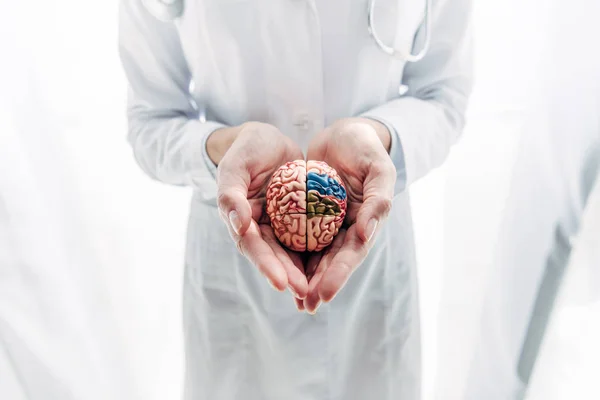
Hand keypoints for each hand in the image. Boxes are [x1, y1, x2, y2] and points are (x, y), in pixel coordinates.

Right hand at [211, 122, 308, 298]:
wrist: (268, 139)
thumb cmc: (247, 149)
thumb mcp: (235, 165)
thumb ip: (231, 194)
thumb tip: (240, 226)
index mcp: (240, 219)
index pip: (252, 246)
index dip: (266, 265)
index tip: (280, 283)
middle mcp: (260, 227)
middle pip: (274, 255)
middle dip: (288, 275)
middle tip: (305, 293)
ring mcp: (279, 224)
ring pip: (292, 251)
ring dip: (304, 271)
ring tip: (319, 290)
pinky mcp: (298, 218)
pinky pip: (309, 235)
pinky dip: (318, 251)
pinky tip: (333, 266)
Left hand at [301, 118, 395, 312]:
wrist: (345, 134)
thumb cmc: (366, 148)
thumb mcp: (379, 169)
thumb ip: (378, 200)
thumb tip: (366, 236)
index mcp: (366, 222)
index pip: (352, 254)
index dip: (339, 275)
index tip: (323, 294)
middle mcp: (346, 228)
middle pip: (331, 261)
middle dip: (318, 284)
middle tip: (304, 305)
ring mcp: (326, 223)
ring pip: (313, 254)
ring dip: (303, 275)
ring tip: (290, 297)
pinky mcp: (308, 214)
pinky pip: (296, 234)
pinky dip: (288, 251)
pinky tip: (276, 267)